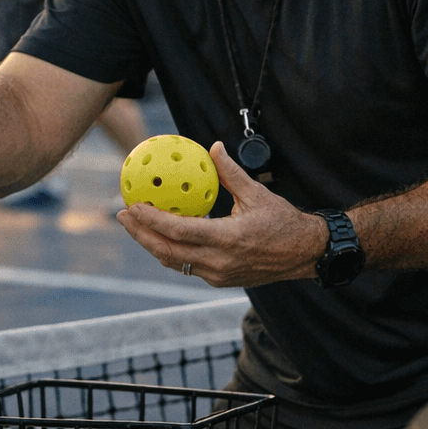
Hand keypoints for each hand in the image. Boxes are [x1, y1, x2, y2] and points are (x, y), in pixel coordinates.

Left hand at [114, 141, 325, 286]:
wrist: (305, 254)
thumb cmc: (283, 222)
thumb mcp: (257, 193)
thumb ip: (230, 172)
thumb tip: (212, 148)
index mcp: (228, 240)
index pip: (179, 232)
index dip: (152, 221)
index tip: (133, 205)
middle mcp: (220, 262)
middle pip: (168, 252)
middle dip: (140, 234)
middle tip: (122, 215)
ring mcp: (219, 275)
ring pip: (174, 262)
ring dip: (151, 244)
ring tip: (134, 225)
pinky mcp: (220, 280)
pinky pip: (187, 266)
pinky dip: (170, 251)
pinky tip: (160, 236)